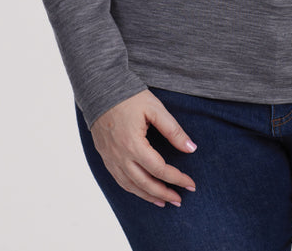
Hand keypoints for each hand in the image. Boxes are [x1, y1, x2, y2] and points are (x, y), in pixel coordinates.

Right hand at [90, 90, 197, 206]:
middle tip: (179, 200)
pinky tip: (142, 191)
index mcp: (134, 145)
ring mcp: (111, 158)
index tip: (191, 185)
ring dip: (148, 196)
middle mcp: (120, 156)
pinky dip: (133, 190)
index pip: (160, 169)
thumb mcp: (155, 109)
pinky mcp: (105, 157)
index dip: (177, 179)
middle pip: (145, 184)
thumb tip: (191, 148)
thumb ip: (173, 130)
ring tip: (164, 202)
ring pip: (131, 186)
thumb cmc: (129, 97)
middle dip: (164, 193)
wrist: (100, 90)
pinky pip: (119, 180)